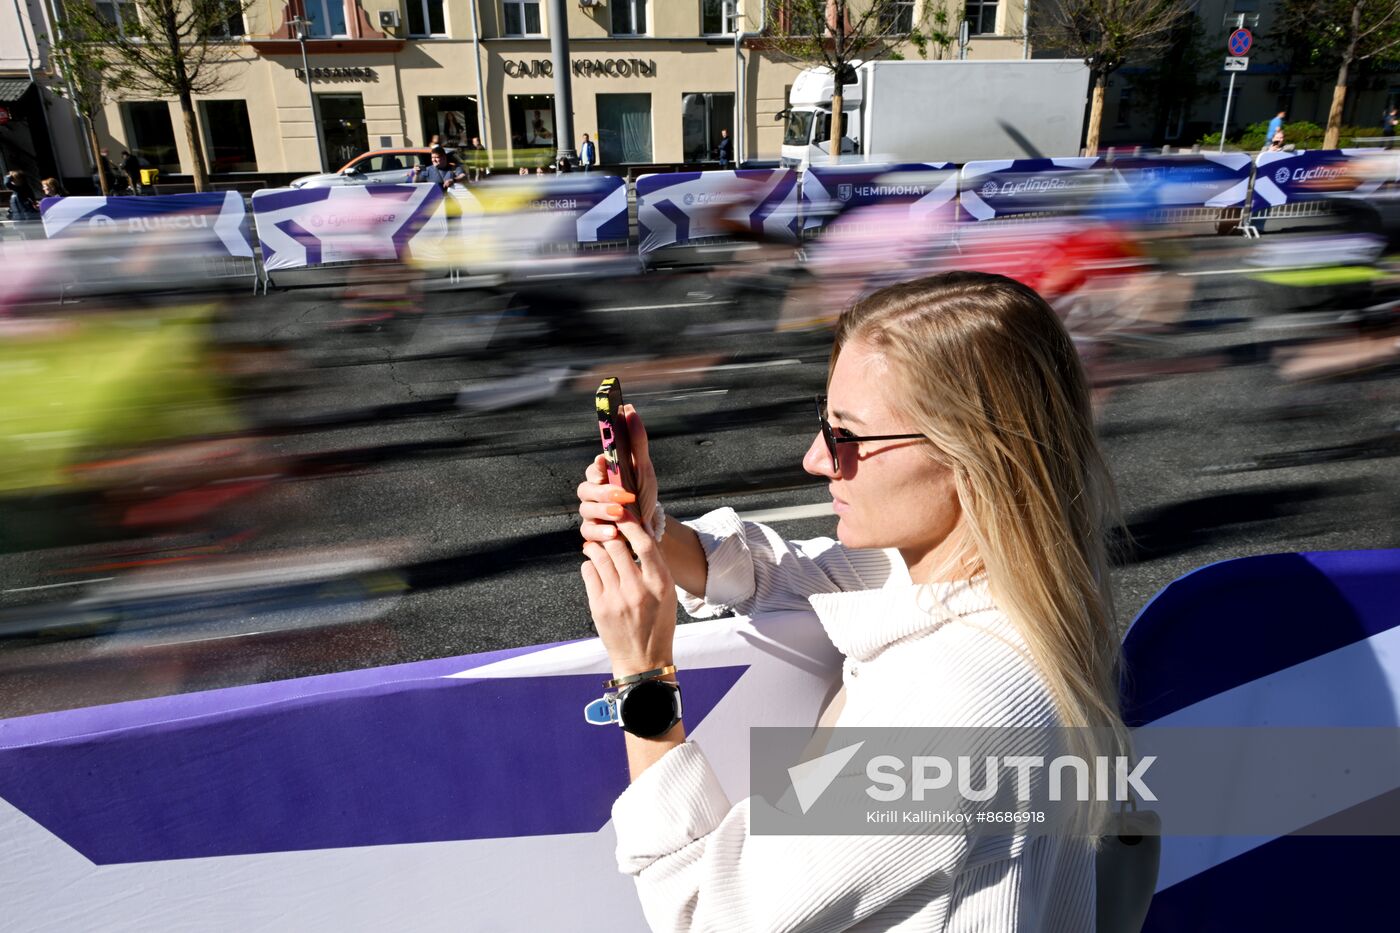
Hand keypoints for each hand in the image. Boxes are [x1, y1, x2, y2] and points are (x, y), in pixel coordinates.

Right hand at [576, 404, 658, 541]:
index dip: (597, 465)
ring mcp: (590, 513)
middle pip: (586, 488)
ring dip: (603, 512)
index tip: (605, 461)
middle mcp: (593, 493)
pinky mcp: (592, 532)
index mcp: (603, 475)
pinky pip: (589, 532)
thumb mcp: (643, 468)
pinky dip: (601, 533)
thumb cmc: (641, 493)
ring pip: (586, 509)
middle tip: (622, 494)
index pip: (594, 467)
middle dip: (603, 492)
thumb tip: (629, 410)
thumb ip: (637, 441)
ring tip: (620, 514)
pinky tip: (614, 534)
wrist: (647, 526)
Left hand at [581, 517, 676, 674]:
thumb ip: (655, 565)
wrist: (643, 660)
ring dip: (596, 546)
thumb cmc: (658, 624)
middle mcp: (638, 590)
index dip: (631, 525)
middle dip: (609, 534)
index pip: (645, 544)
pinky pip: (589, 572)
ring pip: (599, 557)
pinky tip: (595, 566)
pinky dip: (590, 564)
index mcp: (661, 585)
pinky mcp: (599, 607)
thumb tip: (641, 531)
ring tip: (596, 545)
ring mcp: (616, 599)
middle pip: (617, 546)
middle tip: (606, 528)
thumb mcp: (667, 594)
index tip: (623, 516)